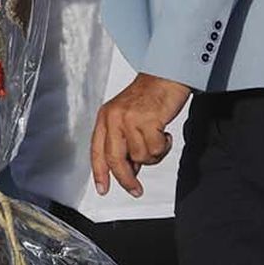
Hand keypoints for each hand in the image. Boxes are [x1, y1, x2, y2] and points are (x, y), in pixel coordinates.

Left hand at [90, 73, 190, 197]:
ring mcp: (129, 118)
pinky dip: (164, 146)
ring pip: (140, 156)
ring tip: (159, 138)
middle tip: (136, 190)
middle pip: (115, 159)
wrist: (166, 74)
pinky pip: (156, 148)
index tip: (103, 189)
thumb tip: (130, 171)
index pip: (97, 150)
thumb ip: (125, 143)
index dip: (99, 172)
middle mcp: (113, 117)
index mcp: (105, 117)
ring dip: (153, 154)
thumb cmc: (150, 97)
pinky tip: (165, 132)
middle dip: (126, 179)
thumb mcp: (129, 118)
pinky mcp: (147, 119)